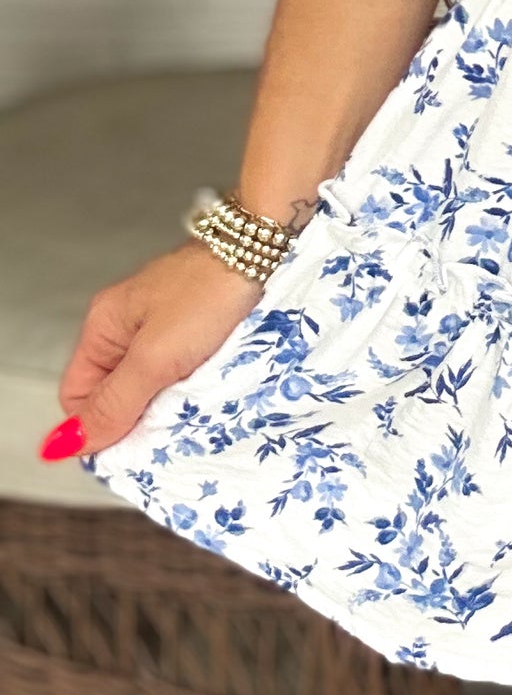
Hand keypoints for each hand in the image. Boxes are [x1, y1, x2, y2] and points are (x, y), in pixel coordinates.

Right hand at [44, 243, 261, 459]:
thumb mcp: (155, 359)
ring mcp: (161, 321)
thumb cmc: (209, 295)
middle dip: (136, 414)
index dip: (97, 425)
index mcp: (103, 326)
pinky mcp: (194, 321)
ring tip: (192, 404)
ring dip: (167, 400)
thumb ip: (113, 403)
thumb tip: (63, 444)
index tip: (130, 445)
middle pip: (113, 390)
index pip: (76, 396)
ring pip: (149, 381)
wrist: (266, 249)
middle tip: (168, 425)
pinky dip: (190, 381)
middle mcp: (126, 323)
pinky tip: (210, 384)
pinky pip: (179, 366)